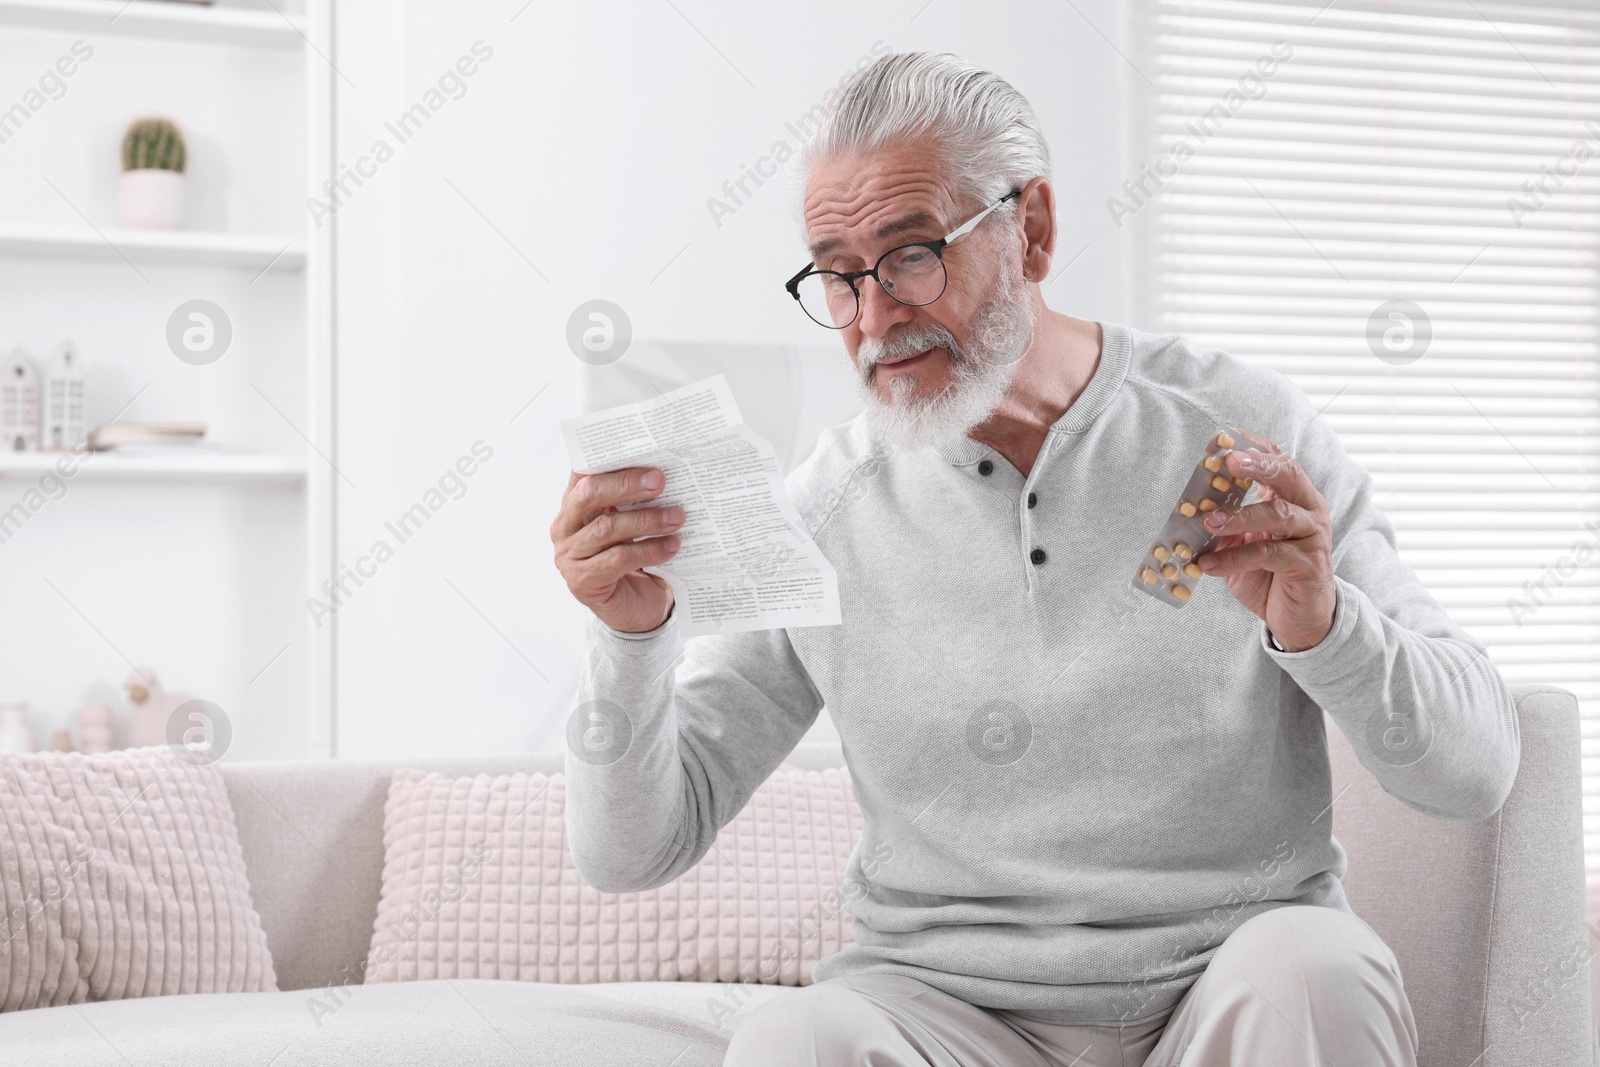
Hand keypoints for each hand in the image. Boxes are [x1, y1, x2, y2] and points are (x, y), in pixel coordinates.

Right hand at [551, 466, 682, 633]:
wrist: (636, 608)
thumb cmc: (634, 558)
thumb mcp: (632, 523)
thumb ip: (636, 500)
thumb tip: (664, 472)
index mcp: (573, 504)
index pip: (584, 472)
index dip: (609, 460)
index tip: (642, 452)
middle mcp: (565, 527)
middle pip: (589, 495)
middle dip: (626, 484)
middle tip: (660, 481)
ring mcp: (570, 555)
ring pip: (607, 528)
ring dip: (646, 520)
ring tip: (677, 517)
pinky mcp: (582, 581)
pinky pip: (617, 559)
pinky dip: (649, 550)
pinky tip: (672, 546)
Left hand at [1194, 437, 1335, 651]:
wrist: (1302, 617)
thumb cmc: (1272, 573)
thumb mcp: (1244, 544)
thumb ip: (1227, 524)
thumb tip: (1193, 510)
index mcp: (1293, 497)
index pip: (1277, 460)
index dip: (1253, 447)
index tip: (1226, 439)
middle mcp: (1309, 509)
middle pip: (1288, 475)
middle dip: (1257, 465)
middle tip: (1228, 463)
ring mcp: (1312, 535)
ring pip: (1277, 515)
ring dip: (1239, 516)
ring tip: (1208, 522)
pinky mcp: (1308, 564)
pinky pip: (1269, 554)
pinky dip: (1235, 558)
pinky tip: (1209, 564)